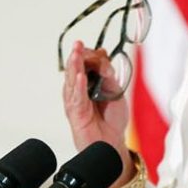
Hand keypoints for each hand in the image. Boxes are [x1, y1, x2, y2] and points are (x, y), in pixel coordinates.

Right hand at [61, 40, 134, 172]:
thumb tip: (103, 56)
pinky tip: (80, 76)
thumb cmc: (112, 119)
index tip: (100, 52)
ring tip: (76, 54)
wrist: (112, 143)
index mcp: (88, 84)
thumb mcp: (115, 92)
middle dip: (77, 56)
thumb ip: (108, 75)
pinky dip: (79, 86)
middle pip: (75, 69)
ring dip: (74, 66)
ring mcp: (75, 101)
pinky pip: (76, 97)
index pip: (85, 65)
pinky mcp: (75, 113)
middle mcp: (78, 91)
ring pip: (72, 81)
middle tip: (78, 44)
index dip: (91, 57)